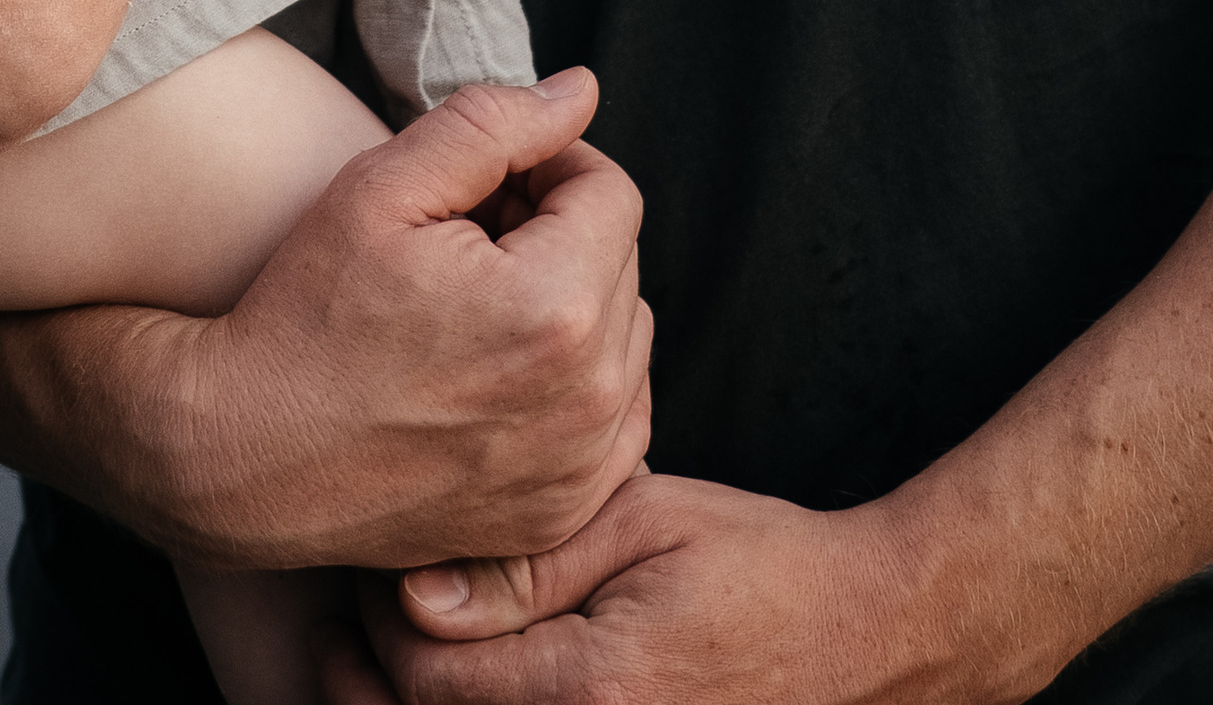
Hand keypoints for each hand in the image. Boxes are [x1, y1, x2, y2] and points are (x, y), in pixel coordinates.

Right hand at [153, 73, 654, 574]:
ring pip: (622, 339)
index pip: (611, 193)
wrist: (254, 455)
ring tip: (474, 304)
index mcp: (554, 307)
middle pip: (619, 263)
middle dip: (555, 232)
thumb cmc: (310, 314)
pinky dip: (572, 382)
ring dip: (570, 304)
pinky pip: (614, 419)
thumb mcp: (382, 187)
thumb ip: (493, 124)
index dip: (548, 163)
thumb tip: (581, 90)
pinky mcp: (565, 515)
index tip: (487, 180)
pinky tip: (494, 371)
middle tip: (465, 238)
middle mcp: (590, 399)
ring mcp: (583, 469)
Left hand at [323, 476, 955, 704]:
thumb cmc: (756, 561)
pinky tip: (455, 688)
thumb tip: (413, 595)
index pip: (429, 679)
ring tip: (372, 662)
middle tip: (345, 625)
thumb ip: (525, 564)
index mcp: (595, 688)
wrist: (868, 635)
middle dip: (370, 683)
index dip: (377, 626)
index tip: (370, 570)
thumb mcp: (640, 525)